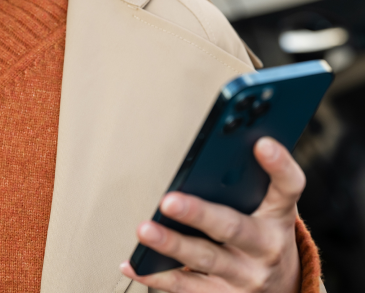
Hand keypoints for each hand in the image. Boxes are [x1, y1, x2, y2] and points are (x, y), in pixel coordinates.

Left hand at [120, 137, 304, 292]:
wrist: (283, 289)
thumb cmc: (263, 232)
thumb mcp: (269, 206)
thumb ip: (247, 178)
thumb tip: (210, 148)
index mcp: (278, 215)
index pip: (288, 186)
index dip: (279, 165)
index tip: (262, 142)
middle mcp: (265, 247)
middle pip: (232, 227)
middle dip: (198, 213)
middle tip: (169, 201)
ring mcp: (244, 276)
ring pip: (204, 259)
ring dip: (171, 244)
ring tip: (144, 230)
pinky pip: (186, 287)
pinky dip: (156, 276)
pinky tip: (133, 264)